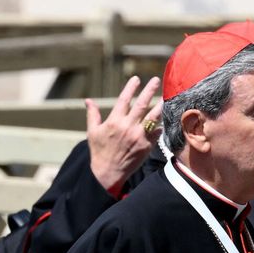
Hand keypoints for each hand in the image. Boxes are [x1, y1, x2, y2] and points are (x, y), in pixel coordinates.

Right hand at [86, 75, 162, 192]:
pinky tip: (161, 122)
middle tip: (156, 80)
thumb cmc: (99, 152)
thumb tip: (88, 100)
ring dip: (160, 105)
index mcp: (114, 121)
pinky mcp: (146, 146)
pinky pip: (156, 133)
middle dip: (149, 90)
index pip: (124, 99)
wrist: (108, 173)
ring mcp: (138, 136)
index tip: (137, 78)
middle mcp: (128, 126)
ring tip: (165, 97)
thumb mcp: (92, 132)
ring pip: (153, 117)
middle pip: (142, 104)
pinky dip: (158, 127)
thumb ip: (92, 115)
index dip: (131, 87)